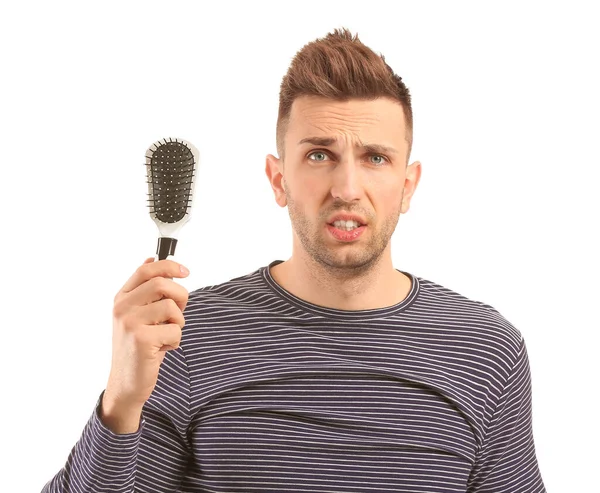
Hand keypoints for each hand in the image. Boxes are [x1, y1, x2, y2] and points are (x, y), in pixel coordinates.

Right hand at [100, 257, 189, 432]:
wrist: (126, 383)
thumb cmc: (138, 347)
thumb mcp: (137, 314)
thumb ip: (144, 289)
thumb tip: (151, 258)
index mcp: (121, 298)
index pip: (146, 270)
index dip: (169, 266)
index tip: (185, 271)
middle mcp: (122, 307)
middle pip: (162, 284)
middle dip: (181, 297)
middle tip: (178, 315)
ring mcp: (129, 322)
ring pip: (172, 308)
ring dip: (177, 323)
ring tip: (164, 336)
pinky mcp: (141, 339)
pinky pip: (175, 330)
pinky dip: (174, 341)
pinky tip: (161, 349)